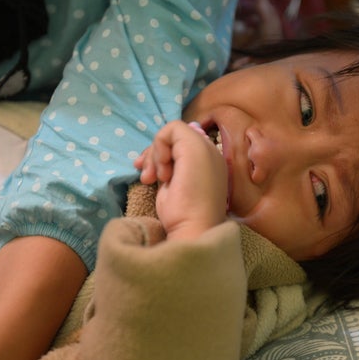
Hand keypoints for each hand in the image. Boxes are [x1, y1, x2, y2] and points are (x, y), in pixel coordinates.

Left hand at [134, 120, 227, 240]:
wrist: (193, 231)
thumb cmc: (182, 218)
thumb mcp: (172, 187)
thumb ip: (170, 168)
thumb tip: (159, 151)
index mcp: (209, 165)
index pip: (181, 146)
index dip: (161, 155)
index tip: (148, 176)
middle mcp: (212, 154)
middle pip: (175, 138)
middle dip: (154, 154)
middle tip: (146, 178)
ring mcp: (206, 149)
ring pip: (173, 131)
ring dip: (155, 153)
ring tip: (153, 179)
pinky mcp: (196, 147)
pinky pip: (172, 128)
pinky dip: (159, 146)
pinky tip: (162, 171)